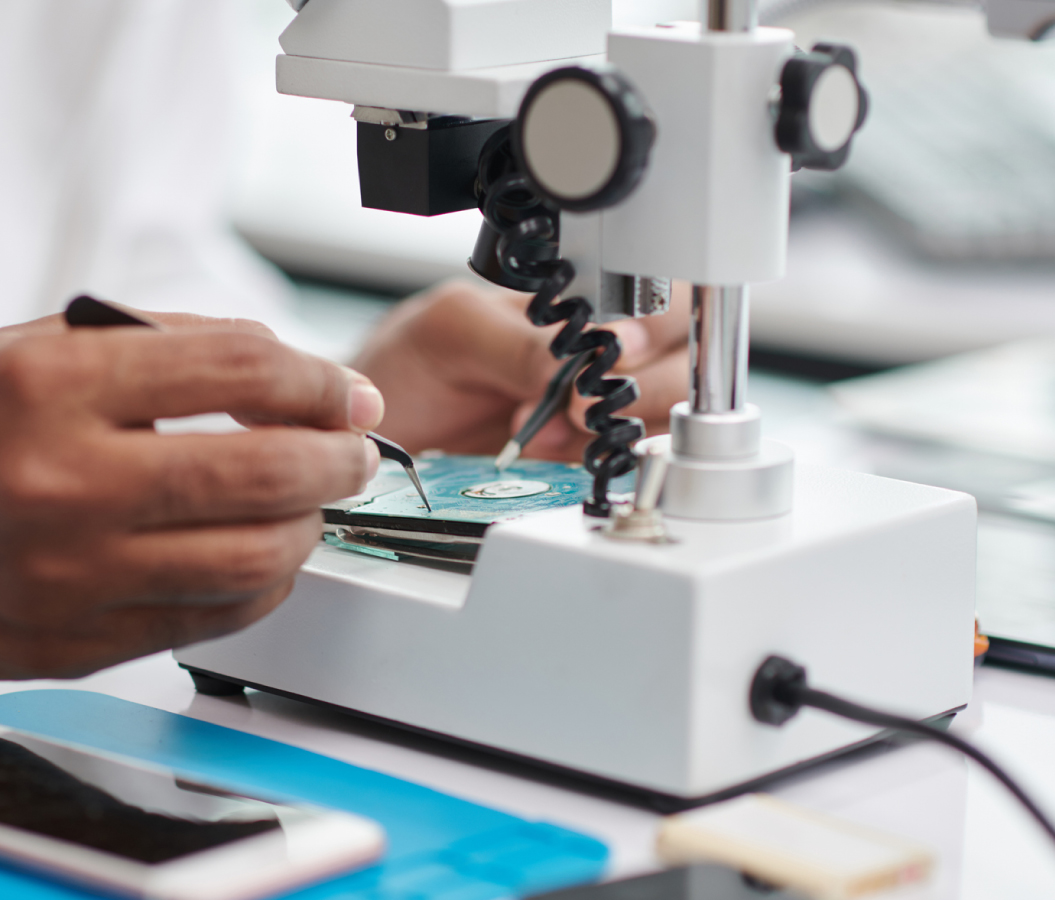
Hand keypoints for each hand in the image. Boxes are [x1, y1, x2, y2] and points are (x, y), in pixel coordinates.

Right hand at [0, 314, 381, 679]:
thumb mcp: (35, 346)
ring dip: (308, 526)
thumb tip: (288, 370)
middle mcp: (60, 482)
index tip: (345, 391)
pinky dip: (260, 584)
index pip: (237, 370)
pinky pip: (212, 620)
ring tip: (309, 503)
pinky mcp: (73, 644)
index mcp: (48, 386)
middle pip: (262, 472)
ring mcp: (68, 576)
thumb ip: (162, 350)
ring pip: (252, 561)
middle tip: (355, 449)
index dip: (317, 379)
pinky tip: (260, 553)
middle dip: (338, 457)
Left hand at [350, 279, 689, 460]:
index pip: (657, 296)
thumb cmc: (407, 365)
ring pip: (665, 413)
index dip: (648, 330)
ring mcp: (598, 402)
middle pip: (682, 356)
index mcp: (575, 295)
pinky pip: (631, 457)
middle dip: (639, 387)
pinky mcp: (586, 454)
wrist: (372, 434)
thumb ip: (519, 340)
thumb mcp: (451, 332)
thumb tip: (579, 365)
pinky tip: (550, 457)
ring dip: (614, 429)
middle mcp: (598, 346)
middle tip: (573, 409)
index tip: (611, 356)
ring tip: (541, 435)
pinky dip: (600, 462)